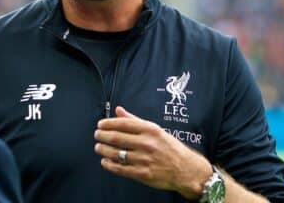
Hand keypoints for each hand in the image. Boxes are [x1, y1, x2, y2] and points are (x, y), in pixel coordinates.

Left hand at [93, 106, 211, 199]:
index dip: (108, 123)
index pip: (122, 124)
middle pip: (116, 138)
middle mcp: (146, 143)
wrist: (187, 170)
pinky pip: (121, 169)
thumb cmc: (170, 148)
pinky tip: (105, 161)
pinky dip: (109, 165)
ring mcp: (144, 159)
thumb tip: (118, 110)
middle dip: (102, 136)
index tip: (100, 124)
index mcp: (150, 130)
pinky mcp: (143, 174)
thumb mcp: (155, 130)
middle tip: (97, 135)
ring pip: (116, 153)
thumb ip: (134, 120)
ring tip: (98, 147)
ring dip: (103, 150)